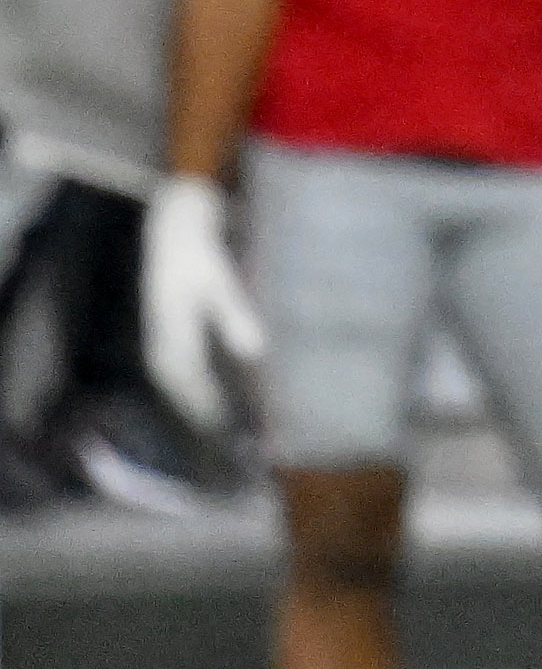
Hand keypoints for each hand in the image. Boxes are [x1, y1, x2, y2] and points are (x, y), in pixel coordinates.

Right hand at [141, 175, 263, 431]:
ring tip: (216, 424)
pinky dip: (191, 383)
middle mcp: (162, 341)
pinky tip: (206, 390)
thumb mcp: (220, 282)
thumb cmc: (199, 254)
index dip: (208, 410)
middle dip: (201, 413)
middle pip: (180, 389)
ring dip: (195, 401)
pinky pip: (176, 367)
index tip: (225, 432)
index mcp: (174, 335)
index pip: (190, 385)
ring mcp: (160, 336)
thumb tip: (254, 352)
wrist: (173, 230)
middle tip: (225, 438)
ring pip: (176, 380)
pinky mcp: (164, 329)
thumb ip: (235, 316)